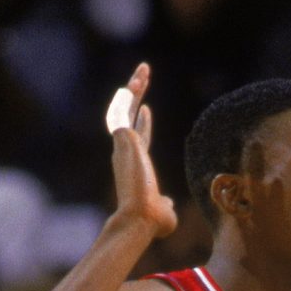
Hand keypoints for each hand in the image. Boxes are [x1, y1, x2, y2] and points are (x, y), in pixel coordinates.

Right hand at [106, 62, 175, 237]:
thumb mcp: (164, 210)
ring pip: (126, 109)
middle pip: (129, 117)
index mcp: (134, 166)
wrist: (141, 218)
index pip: (138, 140)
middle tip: (143, 77)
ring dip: (134, 89)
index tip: (147, 110)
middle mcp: (125, 153)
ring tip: (144, 70)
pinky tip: (137, 80)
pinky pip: (123, 111)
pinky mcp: (123, 140)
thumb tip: (167, 202)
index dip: (142, 124)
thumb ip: (165, 203)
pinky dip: (127, 96)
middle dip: (136, 97)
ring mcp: (123, 146)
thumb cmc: (152, 220)